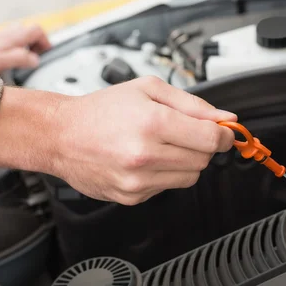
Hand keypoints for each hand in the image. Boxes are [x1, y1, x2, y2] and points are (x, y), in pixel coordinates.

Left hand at [0, 24, 50, 75]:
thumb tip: (35, 59)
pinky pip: (15, 40)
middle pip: (33, 31)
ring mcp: (2, 38)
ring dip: (30, 45)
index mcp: (11, 38)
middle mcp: (8, 35)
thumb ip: (19, 58)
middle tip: (38, 58)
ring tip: (28, 59)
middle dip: (40, 43)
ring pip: (24, 35)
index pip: (37, 31)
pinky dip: (20, 48)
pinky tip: (15, 60)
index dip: (45, 43)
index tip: (44, 57)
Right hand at [0, 77, 236, 205]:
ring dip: (185, 161)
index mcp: (152, 123)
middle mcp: (145, 155)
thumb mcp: (148, 89)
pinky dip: (165, 174)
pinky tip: (146, 160)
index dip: (223, 136)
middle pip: (203, 159)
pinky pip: (167, 187)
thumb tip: (224, 118)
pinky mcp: (132, 196)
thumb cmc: (100, 110)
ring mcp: (138, 180)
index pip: (210, 139)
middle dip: (202, 146)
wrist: (61, 135)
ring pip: (190, 177)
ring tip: (161, 145)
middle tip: (185, 133)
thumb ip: (192, 104)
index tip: (223, 133)